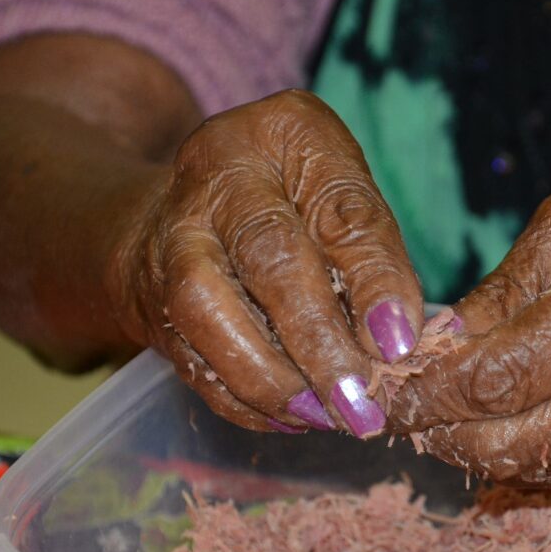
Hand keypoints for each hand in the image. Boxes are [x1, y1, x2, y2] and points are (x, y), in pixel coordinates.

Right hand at [107, 90, 422, 435]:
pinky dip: (244, 400)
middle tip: (362, 401)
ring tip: (327, 417)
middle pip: (269, 260)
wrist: (188, 204)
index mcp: (282, 133)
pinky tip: (292, 418)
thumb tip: (397, 343)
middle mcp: (215, 176)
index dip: (374, 281)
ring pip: (209, 314)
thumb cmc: (291, 195)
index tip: (400, 344)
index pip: (340, 210)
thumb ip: (370, 250)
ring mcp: (171, 238)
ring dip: (275, 381)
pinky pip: (192, 359)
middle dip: (320, 343)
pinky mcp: (151, 300)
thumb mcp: (342, 190)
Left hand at [389, 159, 550, 484]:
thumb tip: (436, 345)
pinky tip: (497, 416)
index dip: (429, 392)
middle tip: (394, 404)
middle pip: (512, 438)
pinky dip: (517, 450)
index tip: (381, 387)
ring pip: (533, 466)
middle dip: (439, 429)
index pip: (503, 375)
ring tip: (438, 408)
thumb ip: (506, 284)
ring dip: (471, 444)